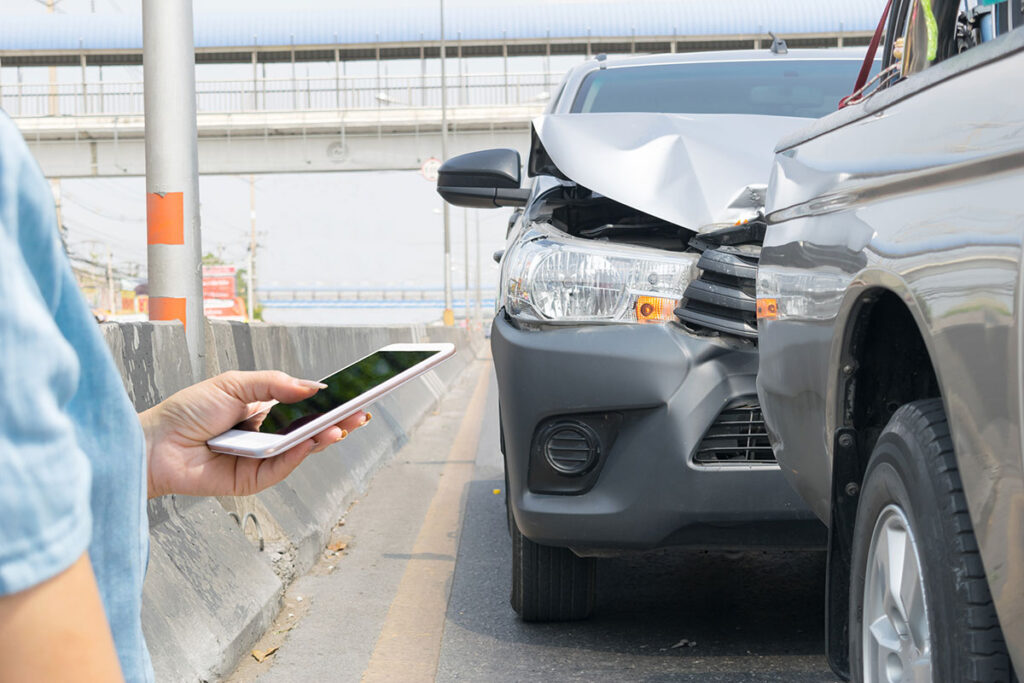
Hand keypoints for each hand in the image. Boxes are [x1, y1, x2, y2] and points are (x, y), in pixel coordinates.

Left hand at [140, 370, 368, 498]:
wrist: (155, 442)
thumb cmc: (186, 412)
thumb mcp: (234, 383)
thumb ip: (274, 384)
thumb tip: (311, 387)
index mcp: (263, 411)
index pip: (304, 408)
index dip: (329, 404)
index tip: (354, 397)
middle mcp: (265, 436)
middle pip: (310, 431)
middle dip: (337, 423)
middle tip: (360, 414)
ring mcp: (261, 459)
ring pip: (301, 451)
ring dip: (323, 439)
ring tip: (340, 427)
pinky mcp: (252, 480)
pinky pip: (282, 469)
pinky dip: (298, 456)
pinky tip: (310, 443)